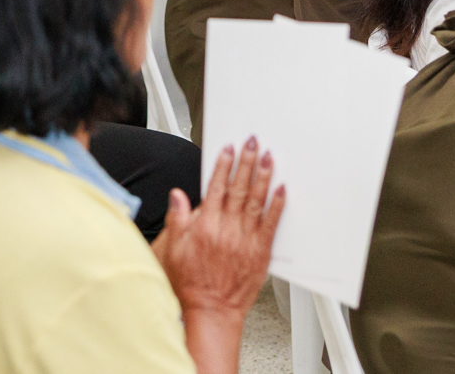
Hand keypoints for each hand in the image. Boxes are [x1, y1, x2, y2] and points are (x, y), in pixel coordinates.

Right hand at [152, 138, 284, 318]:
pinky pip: (271, 224)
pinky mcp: (260, 252)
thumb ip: (177, 219)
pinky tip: (281, 189)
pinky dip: (277, 205)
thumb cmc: (192, 284)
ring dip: (262, 177)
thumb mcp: (172, 250)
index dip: (223, 165)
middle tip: (253, 143)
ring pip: (256, 201)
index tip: (229, 149)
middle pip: (239, 188)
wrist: (211, 311)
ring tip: (268, 158)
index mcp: (206, 226)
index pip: (216, 187)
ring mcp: (245, 240)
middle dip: (246, 162)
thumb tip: (178, 195)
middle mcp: (227, 229)